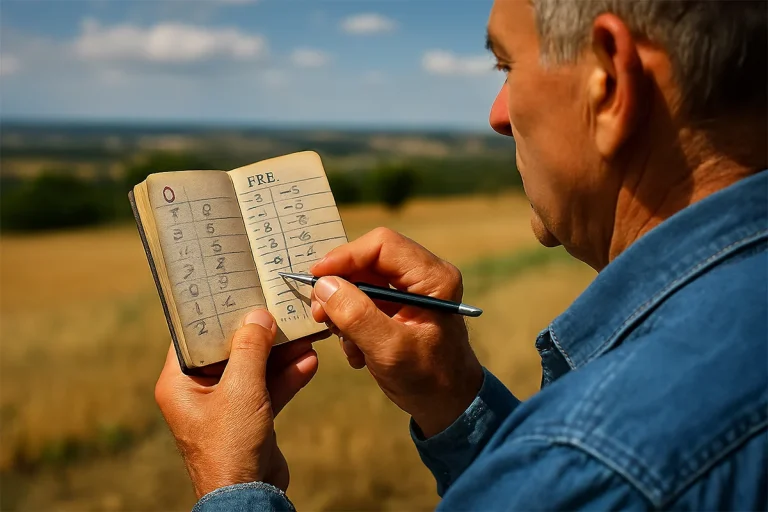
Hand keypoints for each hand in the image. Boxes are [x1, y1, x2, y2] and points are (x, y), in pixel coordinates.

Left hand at [154, 310, 317, 497]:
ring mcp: (225, 405)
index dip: (216, 313)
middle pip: (229, 349)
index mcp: (179, 382)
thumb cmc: (231, 446)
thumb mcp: (241, 389)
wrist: (249, 498)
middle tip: (278, 307)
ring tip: (304, 333)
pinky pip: (267, 388)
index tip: (237, 290)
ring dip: (279, 354)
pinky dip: (287, 376)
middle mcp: (198, 391)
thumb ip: (251, 349)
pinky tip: (309, 362)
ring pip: (253, 368)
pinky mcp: (248, 418)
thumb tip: (258, 315)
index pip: (194, 335)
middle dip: (258, 332)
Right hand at [309, 227, 483, 437]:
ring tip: (346, 342)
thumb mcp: (389, 349)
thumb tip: (324, 285)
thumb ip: (357, 315)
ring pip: (361, 280)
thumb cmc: (428, 378)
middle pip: (368, 260)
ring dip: (344, 310)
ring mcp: (410, 291)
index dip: (345, 256)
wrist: (447, 405)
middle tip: (320, 314)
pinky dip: (351, 323)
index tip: (316, 278)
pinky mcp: (397, 306)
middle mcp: (423, 276)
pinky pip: (363, 300)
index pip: (382, 245)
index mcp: (433, 278)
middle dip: (340, 287)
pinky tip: (357, 351)